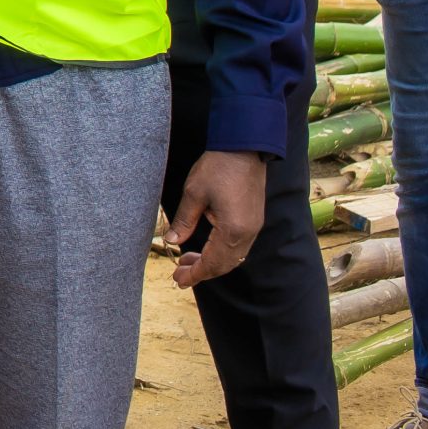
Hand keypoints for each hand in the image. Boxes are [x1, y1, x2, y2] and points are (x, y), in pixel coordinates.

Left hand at [169, 149, 267, 287]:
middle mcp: (248, 234)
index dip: (195, 274)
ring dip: (211, 262)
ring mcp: (254, 227)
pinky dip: (221, 252)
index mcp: (233, 231)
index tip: (178, 281)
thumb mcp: (194, 193)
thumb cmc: (219, 168)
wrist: (245, 148)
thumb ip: (184, 221)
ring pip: (233, 257)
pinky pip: (238, 246)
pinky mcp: (254, 219)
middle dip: (202, 272)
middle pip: (225, 265)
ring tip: (188, 261)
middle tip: (179, 276)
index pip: (213, 262)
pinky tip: (205, 247)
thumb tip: (173, 241)